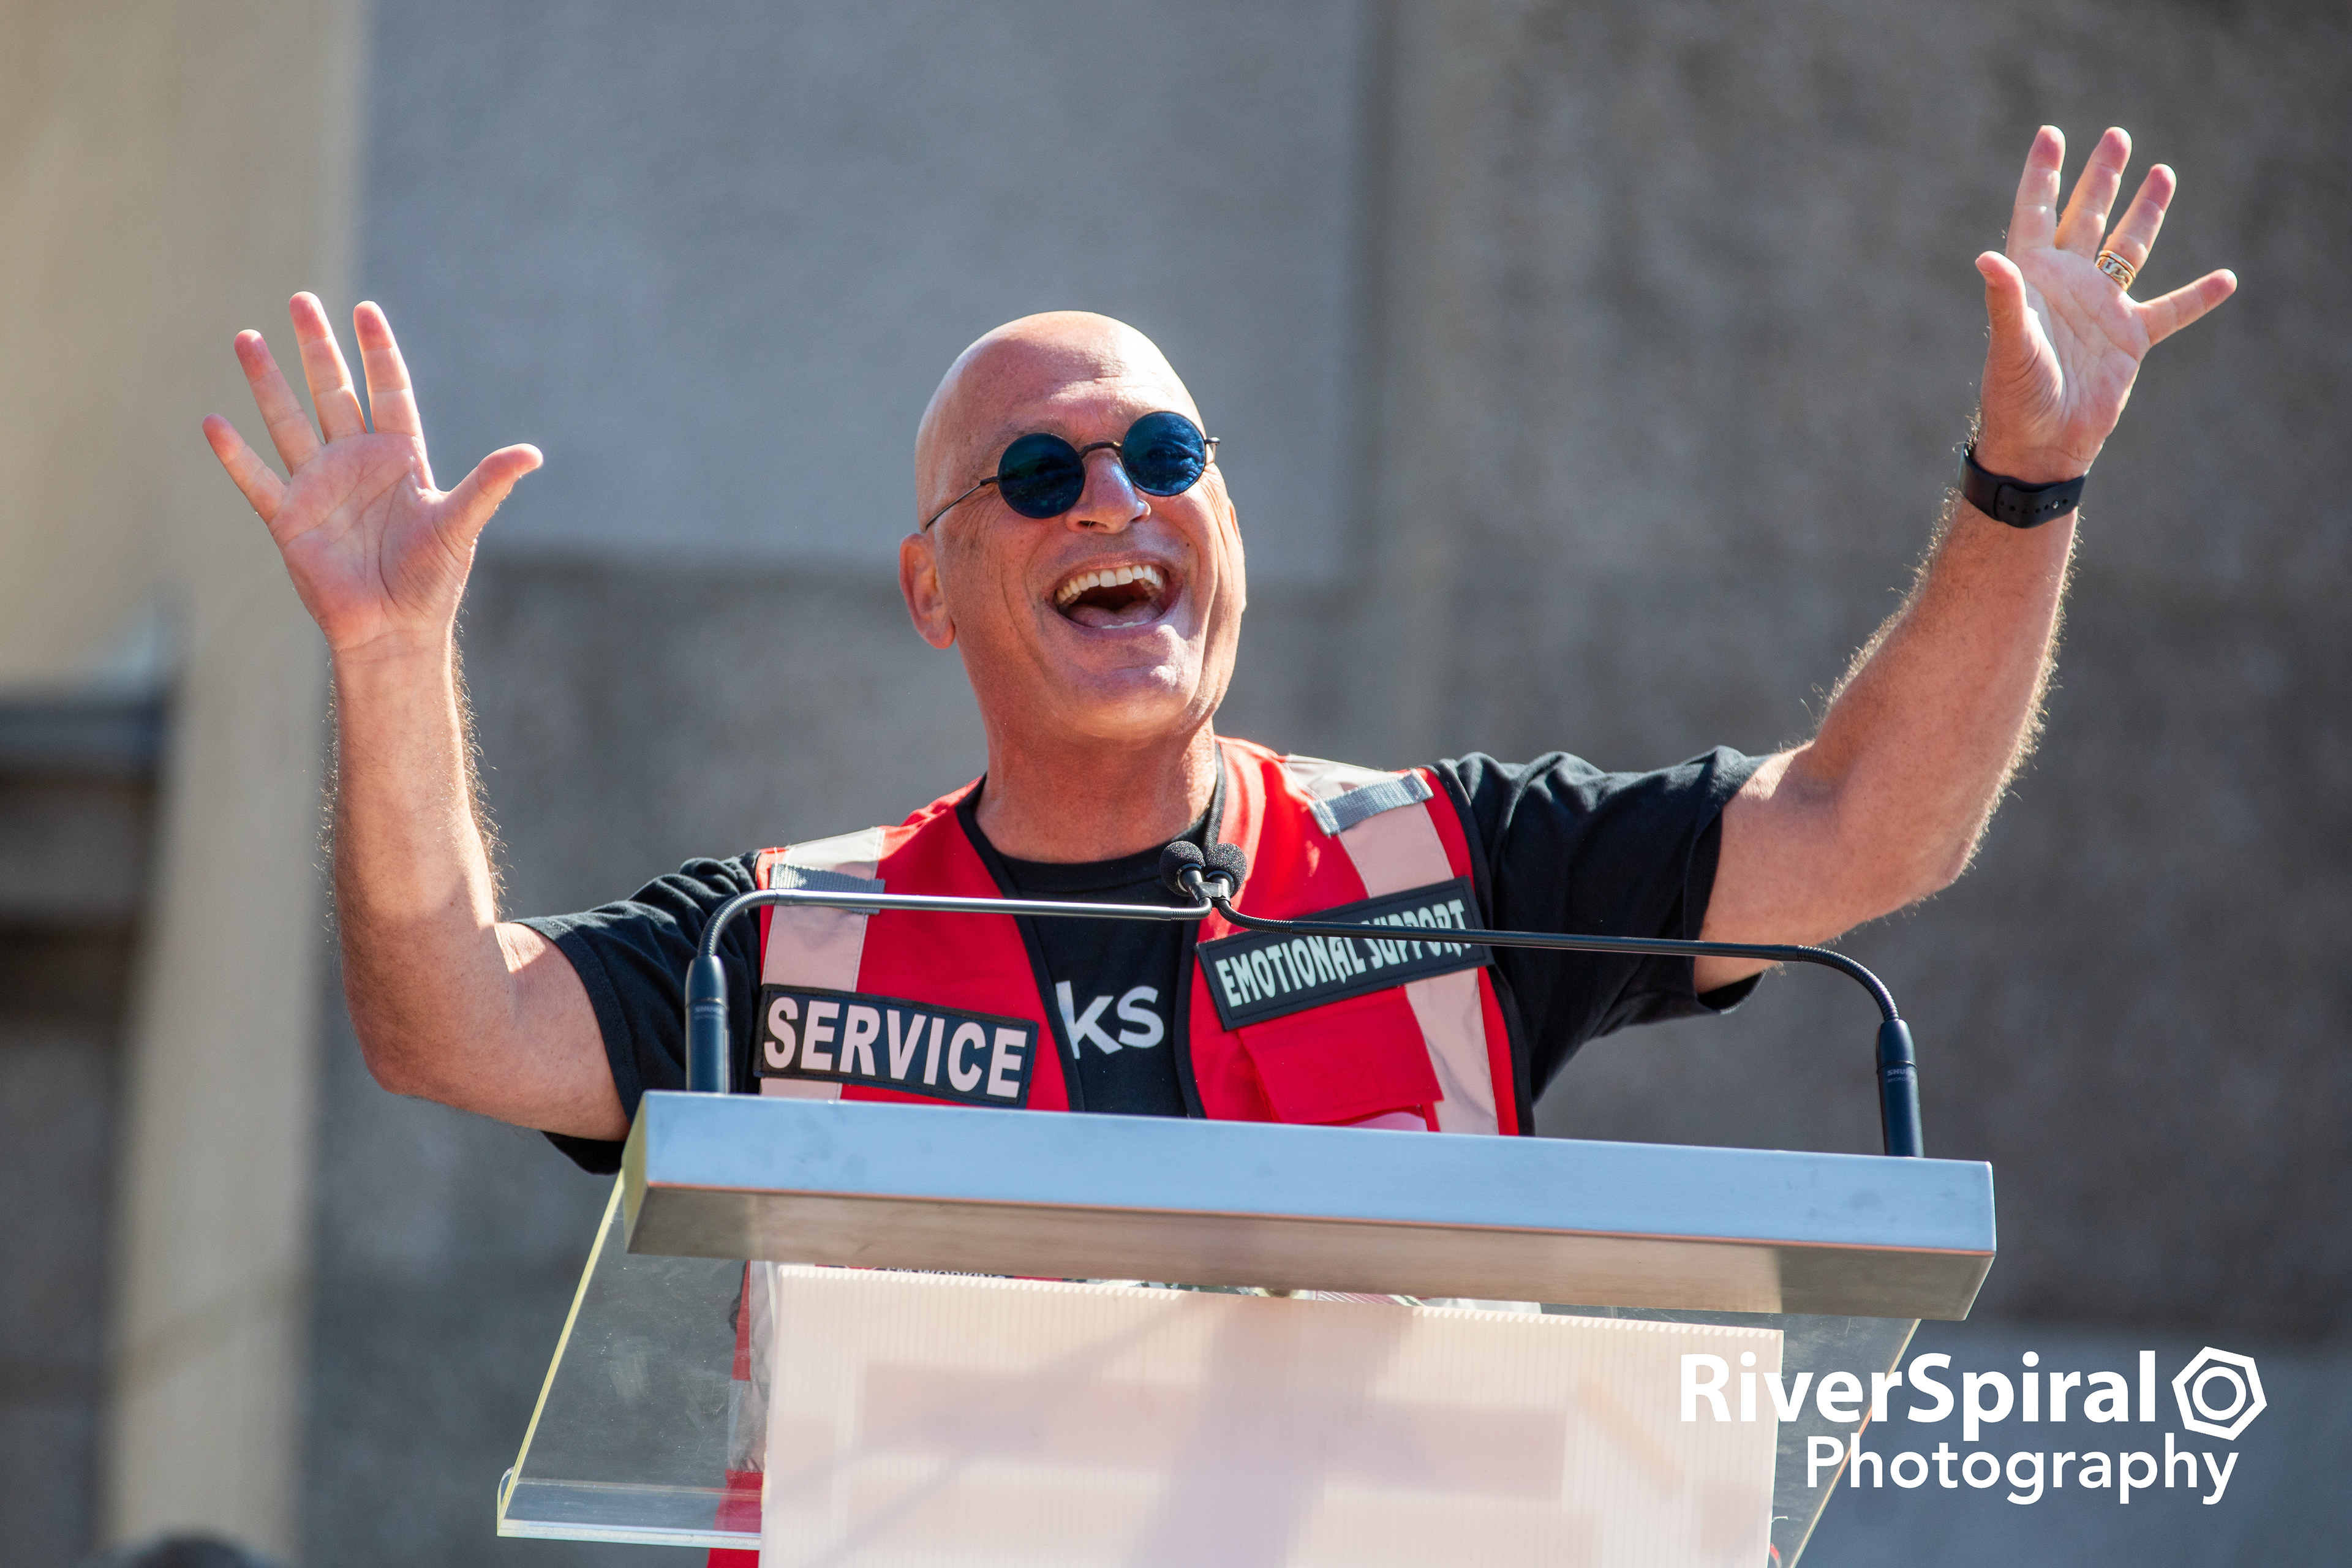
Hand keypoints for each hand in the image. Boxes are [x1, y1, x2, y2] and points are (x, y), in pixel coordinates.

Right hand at [204, 294, 540, 658]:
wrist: (394, 629)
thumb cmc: (432, 581)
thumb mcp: (460, 525)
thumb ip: (489, 484)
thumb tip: (533, 454)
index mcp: (400, 458)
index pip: (388, 391)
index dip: (378, 353)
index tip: (366, 311)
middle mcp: (356, 463)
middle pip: (333, 391)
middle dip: (317, 347)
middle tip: (301, 299)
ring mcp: (319, 487)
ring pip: (289, 421)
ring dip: (267, 382)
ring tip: (247, 337)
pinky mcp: (289, 518)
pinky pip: (257, 480)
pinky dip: (235, 455)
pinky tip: (214, 422)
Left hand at [1972, 126, 2235, 483]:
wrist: (2042, 444)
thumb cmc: (2016, 395)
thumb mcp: (2010, 344)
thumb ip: (2004, 299)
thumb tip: (1987, 258)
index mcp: (2033, 278)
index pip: (2035, 212)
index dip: (2043, 174)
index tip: (2051, 134)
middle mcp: (2068, 284)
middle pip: (2087, 217)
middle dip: (2102, 178)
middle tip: (2116, 136)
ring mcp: (2101, 308)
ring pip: (2129, 248)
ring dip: (2145, 213)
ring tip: (2162, 172)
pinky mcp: (2130, 338)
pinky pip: (2171, 309)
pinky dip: (2198, 296)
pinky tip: (2224, 279)